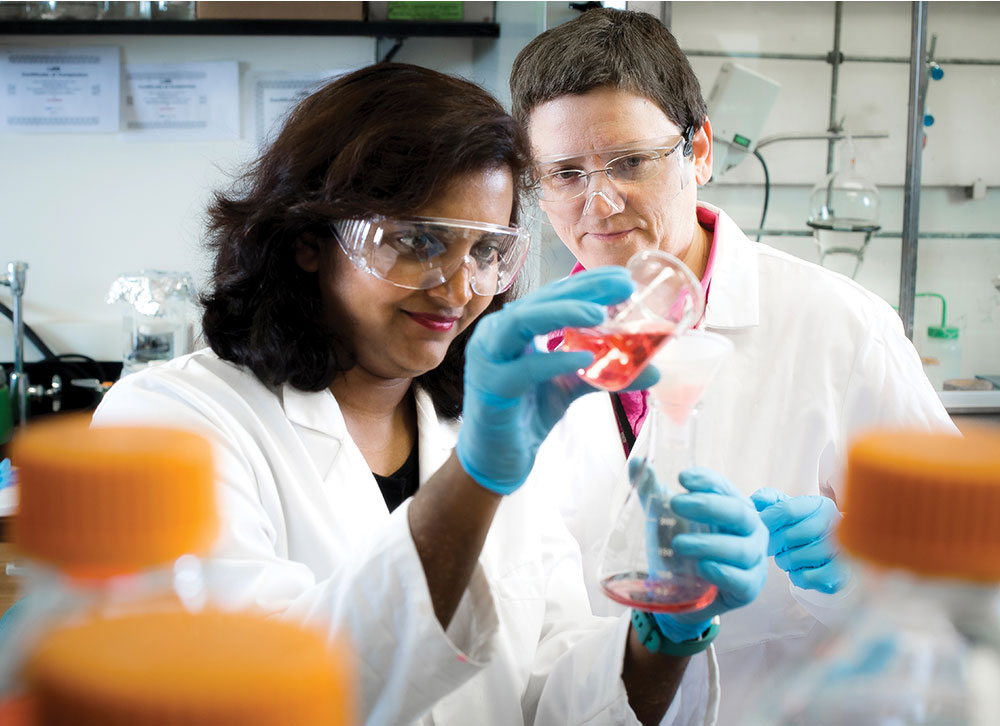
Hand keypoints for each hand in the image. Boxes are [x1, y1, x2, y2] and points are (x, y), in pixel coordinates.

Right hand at [457, 268, 658, 494]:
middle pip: (539, 300)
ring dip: (562, 313)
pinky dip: (555, 361)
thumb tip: (653, 369)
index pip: (552, 294)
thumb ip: (601, 372)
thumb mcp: (568, 385)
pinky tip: (585, 358)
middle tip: (622, 287)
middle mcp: (496, 334)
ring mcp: (488, 359)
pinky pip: (524, 369)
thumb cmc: (525, 413)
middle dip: (581, 290)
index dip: (587, 283)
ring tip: (600, 314)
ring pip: (521, 322)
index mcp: (513, 327)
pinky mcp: (490, 388)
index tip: (624, 279)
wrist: (496, 459)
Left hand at [639, 466, 768, 642]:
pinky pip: (742, 580)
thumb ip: (652, 492)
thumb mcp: (664, 520)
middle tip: (676, 504)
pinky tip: (703, 568)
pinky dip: (723, 573)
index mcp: (731, 507)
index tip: (681, 477)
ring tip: (678, 544)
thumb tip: (638, 462)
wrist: (683, 597)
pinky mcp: (748, 589)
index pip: (724, 487)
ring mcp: (752, 561)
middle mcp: (749, 530)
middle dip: (708, 506)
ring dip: (708, 544)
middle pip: (738, 513)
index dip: (706, 480)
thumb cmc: (681, 550)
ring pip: (741, 549)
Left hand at [750, 488, 849, 593]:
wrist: (832, 552)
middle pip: (789, 537)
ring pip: (795, 559)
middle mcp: (835, 526)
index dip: (767, 521)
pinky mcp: (839, 574)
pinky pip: (805, 578)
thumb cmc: (802, 526)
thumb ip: (769, 499)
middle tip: (773, 546)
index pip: (786, 510)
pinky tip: (800, 569)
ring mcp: (840, 551)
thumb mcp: (788, 507)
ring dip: (784, 560)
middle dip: (774, 544)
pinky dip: (796, 576)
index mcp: (821, 506)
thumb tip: (754, 502)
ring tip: (787, 556)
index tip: (760, 528)